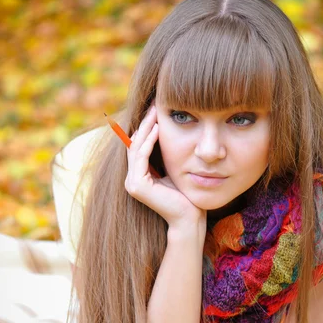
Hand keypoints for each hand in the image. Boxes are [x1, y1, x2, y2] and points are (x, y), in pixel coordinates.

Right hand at [125, 104, 206, 229]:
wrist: (189, 218)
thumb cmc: (187, 196)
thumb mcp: (176, 169)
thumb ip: (168, 156)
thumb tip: (170, 133)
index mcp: (140, 176)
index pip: (139, 145)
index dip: (146, 126)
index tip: (157, 109)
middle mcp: (132, 179)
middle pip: (134, 143)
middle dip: (145, 123)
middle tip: (154, 105)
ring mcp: (132, 183)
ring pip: (136, 148)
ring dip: (146, 128)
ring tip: (155, 112)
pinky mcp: (137, 186)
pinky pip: (140, 157)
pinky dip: (148, 142)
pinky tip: (158, 129)